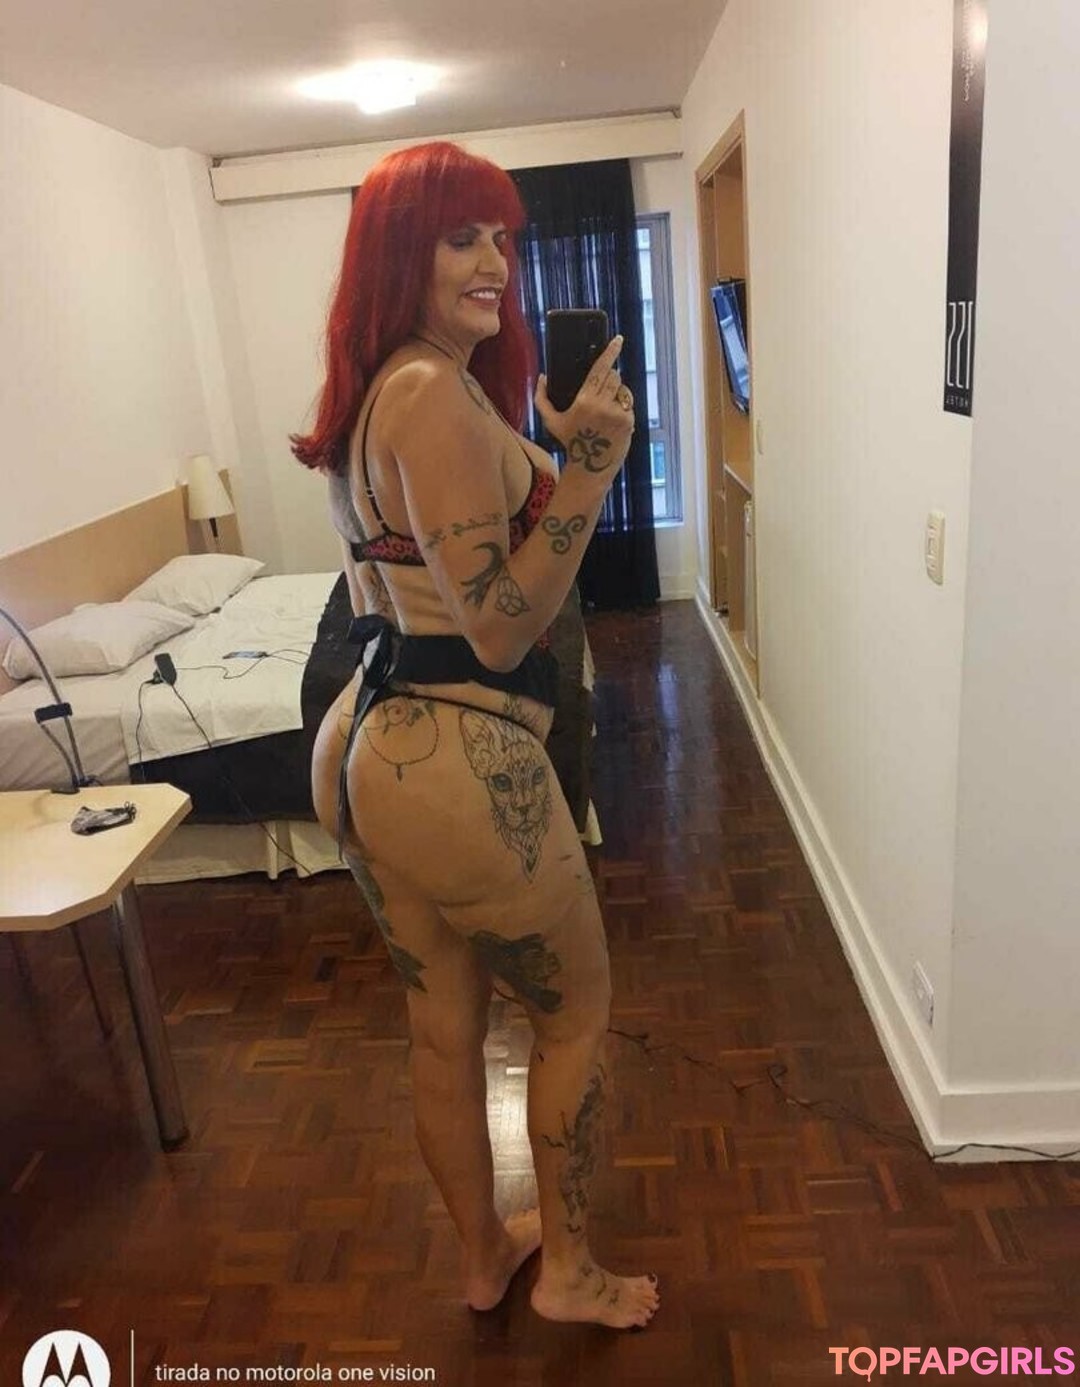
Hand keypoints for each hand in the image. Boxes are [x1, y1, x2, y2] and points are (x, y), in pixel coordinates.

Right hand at [534, 335, 634, 483]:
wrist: (591, 465)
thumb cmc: (570, 441)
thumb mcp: (551, 421)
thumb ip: (542, 398)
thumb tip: (542, 377)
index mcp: (584, 400)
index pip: (601, 369)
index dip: (611, 352)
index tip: (618, 340)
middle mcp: (603, 405)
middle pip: (614, 376)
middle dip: (610, 377)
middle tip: (602, 389)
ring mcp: (618, 413)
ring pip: (622, 389)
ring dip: (616, 393)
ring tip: (605, 409)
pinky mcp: (629, 421)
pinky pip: (628, 404)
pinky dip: (621, 408)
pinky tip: (612, 421)